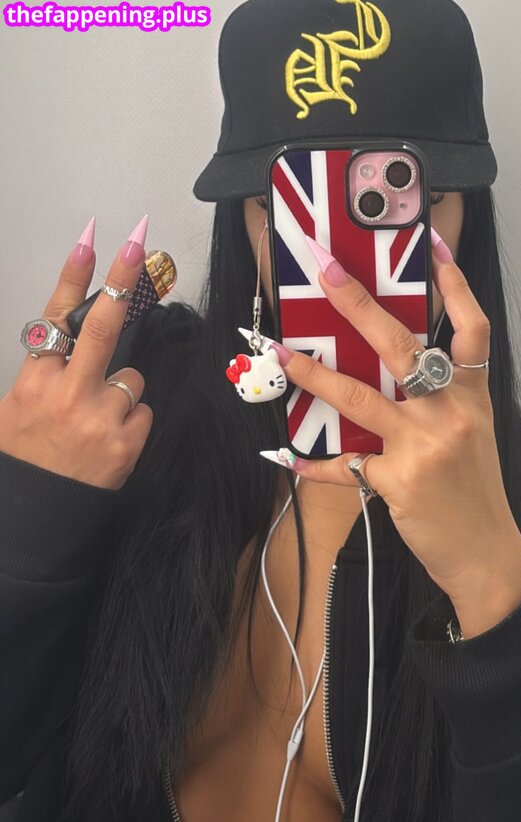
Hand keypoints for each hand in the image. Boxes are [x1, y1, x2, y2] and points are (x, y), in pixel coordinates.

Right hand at [0, 216, 153, 491]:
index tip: (91, 240)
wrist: (37, 517)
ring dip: (122, 391)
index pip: (55, 319)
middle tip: (137, 244)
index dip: (74, 276)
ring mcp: (98, 419)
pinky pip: (144, 412)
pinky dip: (132, 421)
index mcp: (33, 383)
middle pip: (101, 328)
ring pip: (132, 378)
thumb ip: (40, 375)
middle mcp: (66, 395)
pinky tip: (111, 440)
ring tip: (97, 420)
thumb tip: (64, 344)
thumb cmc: (25, 460)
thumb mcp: (12, 410)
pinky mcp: (125, 444)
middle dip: (121, 281)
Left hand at [264, 235, 520, 606]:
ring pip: (359, 397)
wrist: (486, 553)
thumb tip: (394, 374)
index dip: (454, 284)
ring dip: (314, 373)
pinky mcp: (395, 480)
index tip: (433, 245)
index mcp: (471, 397)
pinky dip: (313, 463)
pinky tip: (285, 454)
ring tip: (280, 352)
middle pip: (402, 346)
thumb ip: (441, 402)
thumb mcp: (472, 436)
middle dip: (359, 303)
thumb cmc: (475, 493)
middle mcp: (449, 413)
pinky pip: (343, 465)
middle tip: (327, 269)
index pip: (470, 328)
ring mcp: (422, 445)